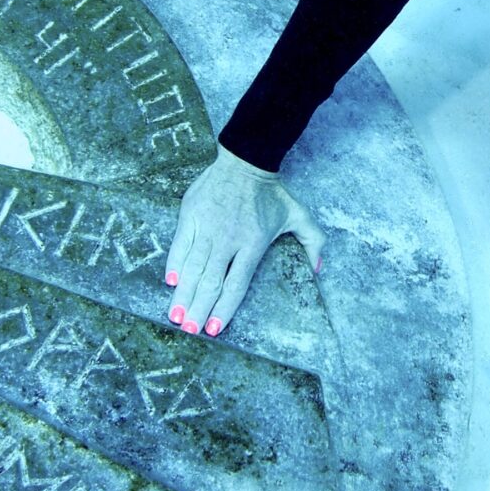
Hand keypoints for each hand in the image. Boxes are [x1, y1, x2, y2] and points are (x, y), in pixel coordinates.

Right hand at [164, 145, 324, 335]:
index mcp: (253, 243)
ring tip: (175, 315)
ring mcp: (207, 226)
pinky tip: (170, 282)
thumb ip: (313, 242)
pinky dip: (174, 263)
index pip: (236, 283)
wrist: (246, 160)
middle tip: (189, 330)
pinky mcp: (191, 214)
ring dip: (183, 293)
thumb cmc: (271, 193)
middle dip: (198, 308)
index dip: (224, 307)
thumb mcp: (298, 215)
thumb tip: (319, 270)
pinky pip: (180, 244)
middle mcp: (228, 238)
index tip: (214, 329)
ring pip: (192, 266)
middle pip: (210, 280)